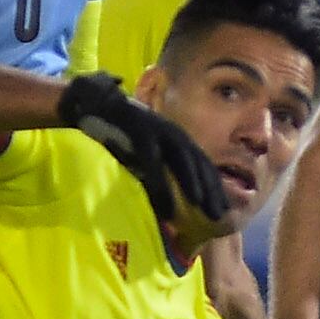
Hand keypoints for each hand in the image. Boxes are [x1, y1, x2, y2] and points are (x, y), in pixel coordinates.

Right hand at [56, 71, 228, 242]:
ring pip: (180, 157)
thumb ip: (159, 173)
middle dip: (210, 189)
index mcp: (178, 139)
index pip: (203, 164)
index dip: (214, 187)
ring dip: (190, 181)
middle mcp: (173, 132)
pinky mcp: (138, 128)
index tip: (223, 210)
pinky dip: (158, 176)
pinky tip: (163, 194)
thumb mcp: (145, 154)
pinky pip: (151, 155)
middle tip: (217, 215)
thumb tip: (170, 209)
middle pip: (198, 162)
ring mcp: (157, 128)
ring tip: (198, 204)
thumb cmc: (121, 135)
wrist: (95, 103)